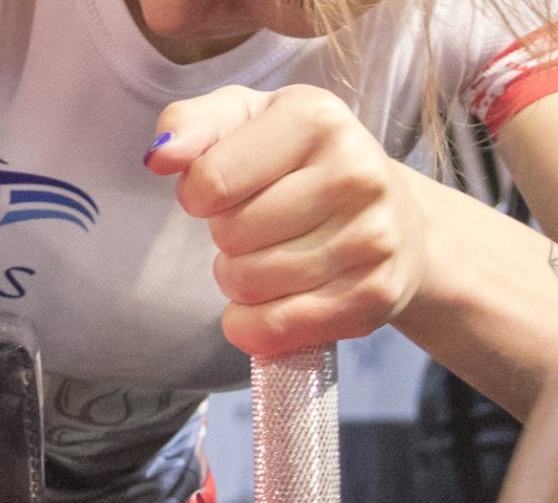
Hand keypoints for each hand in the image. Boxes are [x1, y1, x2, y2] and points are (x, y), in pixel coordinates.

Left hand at [145, 85, 429, 355]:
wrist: (396, 215)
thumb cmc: (302, 163)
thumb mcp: (246, 121)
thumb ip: (191, 126)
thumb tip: (160, 156)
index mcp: (316, 119)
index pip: (210, 181)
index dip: (197, 195)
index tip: (220, 190)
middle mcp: (355, 173)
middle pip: (230, 235)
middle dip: (226, 237)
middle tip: (257, 226)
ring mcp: (372, 237)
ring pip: (248, 284)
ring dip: (239, 281)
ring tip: (271, 256)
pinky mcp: (373, 296)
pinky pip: (274, 329)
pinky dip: (254, 324)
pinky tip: (272, 300)